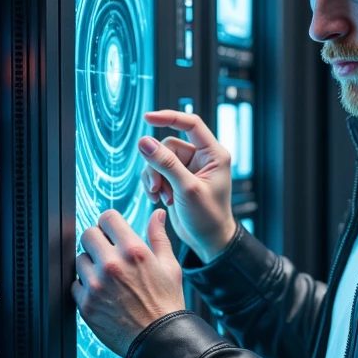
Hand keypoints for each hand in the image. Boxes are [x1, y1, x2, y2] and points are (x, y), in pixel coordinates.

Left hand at [71, 207, 184, 357]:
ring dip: (90, 265)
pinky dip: (85, 287)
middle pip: (87, 234)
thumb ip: (159, 237)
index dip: (110, 223)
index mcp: (133, 251)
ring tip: (107, 278)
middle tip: (107, 254)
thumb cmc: (167, 304)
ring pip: (79, 260)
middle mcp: (112, 264)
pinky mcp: (86, 304)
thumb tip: (157, 214)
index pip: (107, 217)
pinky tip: (102, 294)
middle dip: (97, 241)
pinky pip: (75, 284)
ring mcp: (96, 285)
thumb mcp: (170, 267)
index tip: (112, 232)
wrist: (159, 341)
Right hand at [138, 109, 236, 262]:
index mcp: (213, 154)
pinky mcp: (176, 179)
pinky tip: (158, 199)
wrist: (208, 240)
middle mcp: (201, 157)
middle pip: (167, 146)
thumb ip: (166, 164)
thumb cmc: (207, 217)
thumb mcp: (186, 189)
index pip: (191, 124)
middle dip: (157, 166)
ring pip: (158, 159)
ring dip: (154, 178)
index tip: (148, 117)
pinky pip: (156, 172)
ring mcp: (188, 168)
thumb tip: (144, 142)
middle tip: (156, 188)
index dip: (169, 117)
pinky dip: (153, 184)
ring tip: (159, 197)